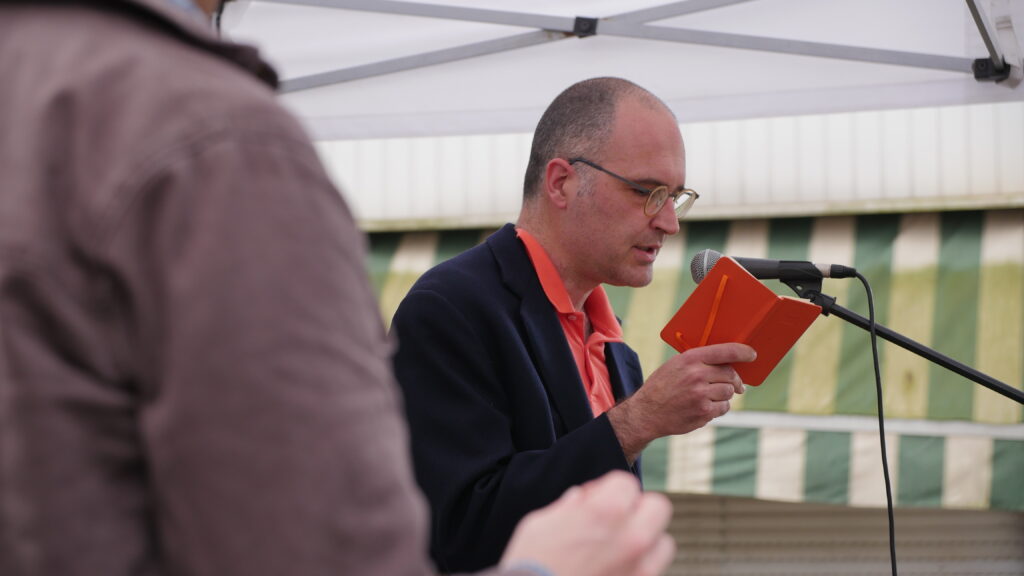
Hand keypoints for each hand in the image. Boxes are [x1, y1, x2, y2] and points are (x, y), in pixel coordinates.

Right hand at [500, 471, 674, 575]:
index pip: (626, 483)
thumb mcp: (541, 522)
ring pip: (662, 543)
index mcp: (606, 511)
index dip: (608, 489)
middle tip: (615, 520)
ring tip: (618, 550)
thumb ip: (569, 506)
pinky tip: (615, 570)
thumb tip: (581, 499)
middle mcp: (631, 538)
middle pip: (657, 506)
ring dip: (645, 541)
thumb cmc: (530, 564)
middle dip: (637, 509)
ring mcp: (640, 569)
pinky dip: (639, 568)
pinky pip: (652, 571)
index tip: (594, 500)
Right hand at [607, 343, 755, 460]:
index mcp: (690, 359)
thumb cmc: (662, 386)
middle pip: (730, 374)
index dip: (742, 352)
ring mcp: (701, 394)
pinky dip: (718, 408)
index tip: (752, 354)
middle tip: (736, 385)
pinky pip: (723, 408)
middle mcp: (697, 375)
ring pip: (728, 392)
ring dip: (724, 395)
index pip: (725, 351)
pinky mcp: (703, 412)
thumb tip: (727, 364)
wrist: (647, 412)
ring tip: (709, 398)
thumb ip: (698, 362)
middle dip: (734, 380)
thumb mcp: (675, 365)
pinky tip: (704, 408)